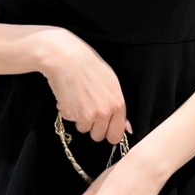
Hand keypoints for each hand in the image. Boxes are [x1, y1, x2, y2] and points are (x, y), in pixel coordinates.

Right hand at [35, 28, 131, 143]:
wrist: (67, 58)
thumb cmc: (90, 66)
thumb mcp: (112, 84)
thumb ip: (118, 107)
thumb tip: (127, 128)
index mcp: (118, 105)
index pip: (116, 135)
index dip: (108, 132)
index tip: (103, 128)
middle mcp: (104, 113)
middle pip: (98, 136)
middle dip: (92, 127)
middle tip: (87, 109)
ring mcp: (87, 115)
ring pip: (83, 129)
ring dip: (79, 118)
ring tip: (78, 98)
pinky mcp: (70, 115)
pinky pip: (70, 120)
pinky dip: (67, 111)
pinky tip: (69, 95)